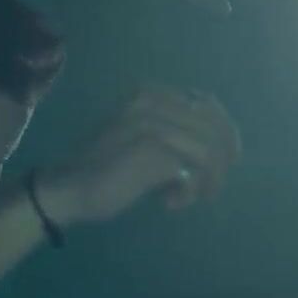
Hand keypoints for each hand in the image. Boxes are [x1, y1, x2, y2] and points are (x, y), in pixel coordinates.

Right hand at [38, 85, 241, 224]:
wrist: (68, 188)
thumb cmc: (106, 168)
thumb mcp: (141, 137)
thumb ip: (173, 130)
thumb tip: (224, 143)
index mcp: (150, 94)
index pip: (207, 104)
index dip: (225, 132)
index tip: (228, 160)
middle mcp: (152, 102)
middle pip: (214, 128)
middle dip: (221, 162)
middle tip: (211, 189)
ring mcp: (152, 124)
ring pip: (208, 151)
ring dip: (207, 181)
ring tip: (191, 198)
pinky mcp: (151, 151)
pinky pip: (192, 171)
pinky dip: (189, 191)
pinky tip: (170, 203)